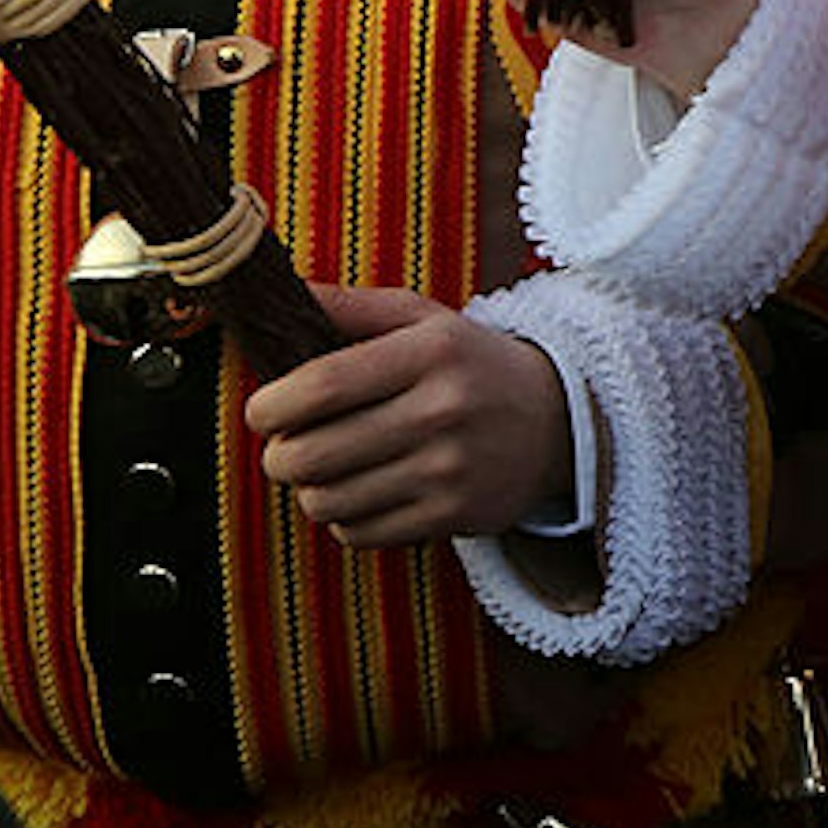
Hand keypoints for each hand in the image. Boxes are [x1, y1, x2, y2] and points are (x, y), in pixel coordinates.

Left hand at [244, 284, 576, 545]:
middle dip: (280, 455)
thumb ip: (351, 307)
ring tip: (333, 468)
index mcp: (431, 352)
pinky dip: (347, 518)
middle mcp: (443, 410)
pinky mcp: (454, 515)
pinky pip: (357, 533)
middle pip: (309, 455)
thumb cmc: (472, 366)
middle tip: (292, 444)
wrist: (561, 421)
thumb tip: (281, 295)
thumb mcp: (424, 321)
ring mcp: (450, 468)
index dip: (269, 406)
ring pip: (325, 501)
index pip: (318, 387)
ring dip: (313, 488)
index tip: (266, 410)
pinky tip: (369, 491)